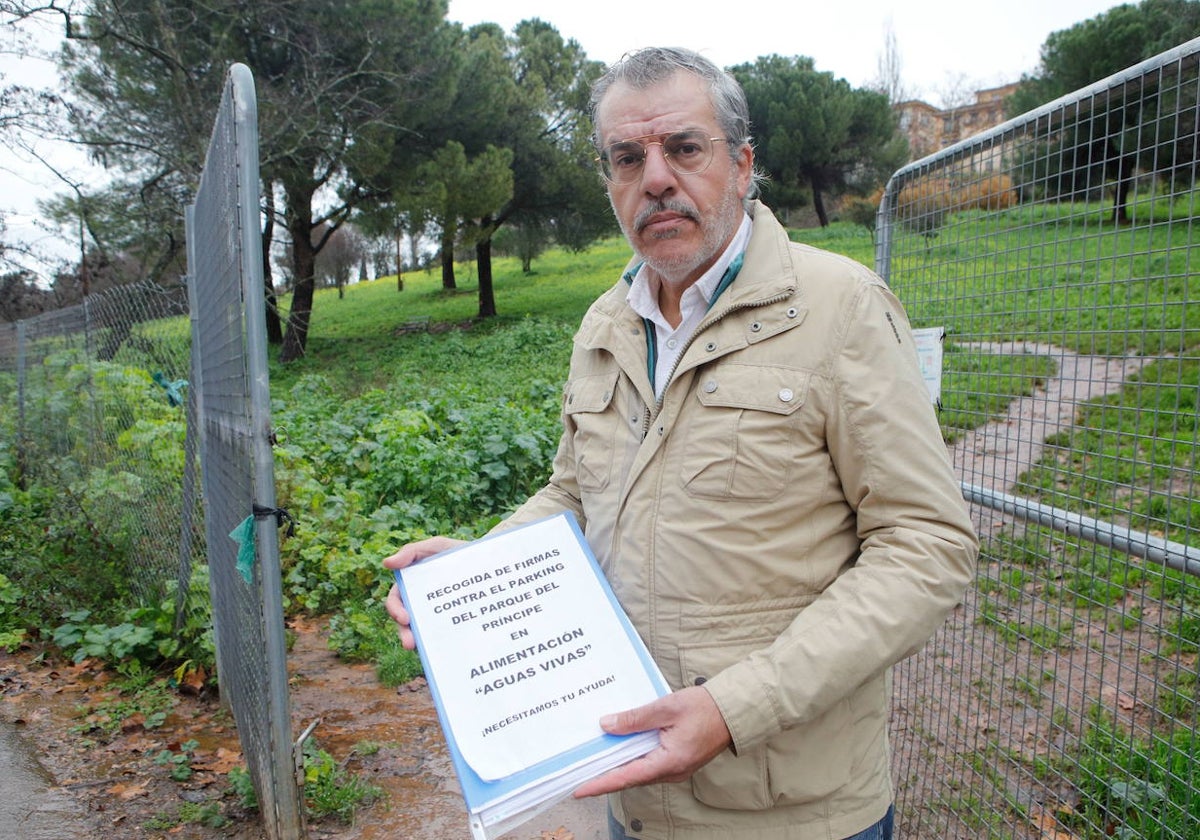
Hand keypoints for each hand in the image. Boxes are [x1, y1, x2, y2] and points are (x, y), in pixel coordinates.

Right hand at [383, 536, 464, 649]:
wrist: (487, 562)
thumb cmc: (456, 553)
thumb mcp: (436, 547)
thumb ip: (412, 552)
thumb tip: (386, 563)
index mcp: (412, 586)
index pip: (396, 601)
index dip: (395, 610)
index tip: (405, 618)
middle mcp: (421, 604)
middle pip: (406, 623)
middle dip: (405, 634)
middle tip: (409, 644)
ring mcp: (438, 616)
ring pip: (424, 634)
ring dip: (421, 643)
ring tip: (426, 651)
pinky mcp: (454, 624)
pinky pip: (446, 638)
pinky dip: (444, 646)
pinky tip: (448, 651)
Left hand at [572, 686, 731, 796]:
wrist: (733, 710)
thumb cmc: (704, 708)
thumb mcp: (666, 708)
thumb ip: (635, 718)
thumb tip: (607, 725)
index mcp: (669, 761)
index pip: (626, 777)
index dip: (600, 783)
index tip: (579, 789)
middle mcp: (672, 771)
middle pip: (631, 776)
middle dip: (605, 776)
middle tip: (579, 772)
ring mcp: (676, 768)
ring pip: (640, 771)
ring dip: (619, 766)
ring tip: (594, 760)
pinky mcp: (678, 761)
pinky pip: (650, 764)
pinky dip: (633, 758)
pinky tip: (622, 747)